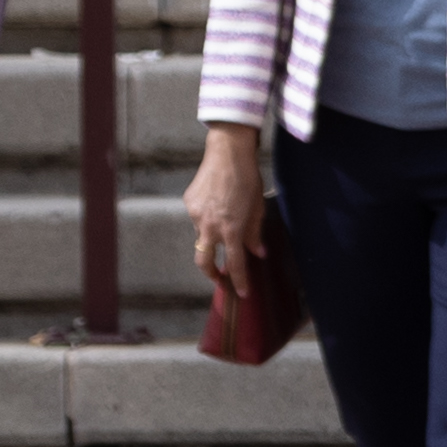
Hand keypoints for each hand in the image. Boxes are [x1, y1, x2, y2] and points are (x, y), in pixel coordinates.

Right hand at [179, 133, 267, 280]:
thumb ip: (255, 233)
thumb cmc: (248, 179)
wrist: (227, 154)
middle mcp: (210, 226)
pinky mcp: (188, 204)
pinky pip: (198, 218)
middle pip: (204, 261)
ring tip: (225, 218)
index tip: (242, 292)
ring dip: (212, 237)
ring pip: (201, 236)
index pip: (235, 263)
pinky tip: (216, 202)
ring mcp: (196, 215)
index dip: (239, 280)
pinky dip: (207, 217)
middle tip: (220, 278)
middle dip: (211, 274)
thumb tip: (258, 253)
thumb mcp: (257, 207)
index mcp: (231, 229)